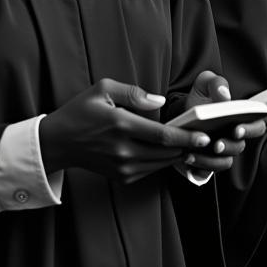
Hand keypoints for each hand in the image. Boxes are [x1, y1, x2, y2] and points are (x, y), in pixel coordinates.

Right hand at [39, 78, 211, 182]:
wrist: (58, 142)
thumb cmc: (81, 111)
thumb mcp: (103, 89)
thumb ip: (134, 93)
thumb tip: (160, 101)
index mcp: (120, 125)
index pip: (162, 135)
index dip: (186, 137)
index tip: (204, 136)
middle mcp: (122, 150)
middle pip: (166, 152)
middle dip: (189, 147)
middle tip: (208, 140)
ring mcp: (121, 167)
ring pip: (160, 163)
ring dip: (179, 155)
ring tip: (196, 145)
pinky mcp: (121, 177)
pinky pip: (150, 170)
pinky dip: (164, 161)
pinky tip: (174, 151)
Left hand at [178, 70, 266, 173]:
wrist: (181, 112)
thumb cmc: (200, 97)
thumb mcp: (206, 83)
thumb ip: (217, 83)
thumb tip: (225, 96)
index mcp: (241, 118)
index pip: (257, 126)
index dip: (251, 129)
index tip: (237, 128)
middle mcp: (234, 138)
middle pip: (240, 147)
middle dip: (230, 146)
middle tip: (217, 144)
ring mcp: (222, 152)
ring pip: (225, 161)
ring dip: (211, 159)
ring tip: (194, 151)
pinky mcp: (208, 163)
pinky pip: (208, 170)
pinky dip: (199, 165)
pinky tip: (188, 156)